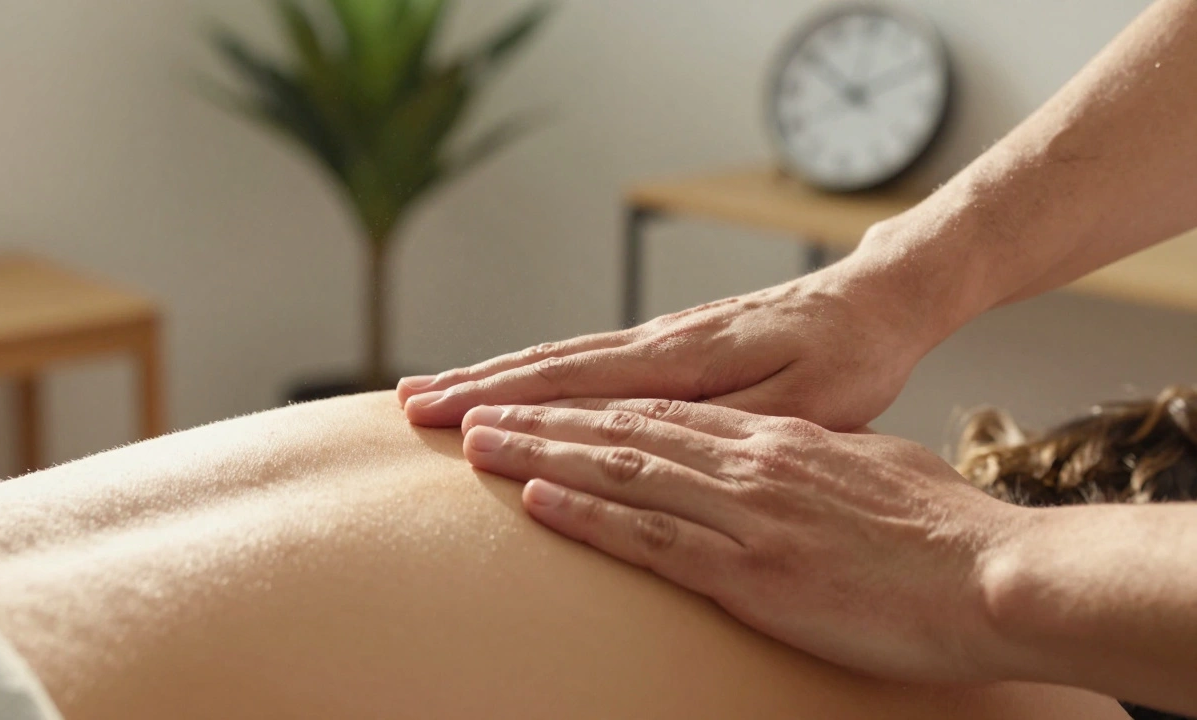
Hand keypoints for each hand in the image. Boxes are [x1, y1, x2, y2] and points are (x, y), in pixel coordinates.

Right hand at [398, 259, 937, 429]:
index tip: (442, 420)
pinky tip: (518, 384)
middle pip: (549, 364)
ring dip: (496, 375)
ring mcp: (662, 338)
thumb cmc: (848, 361)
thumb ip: (723, 420)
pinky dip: (539, 371)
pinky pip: (589, 358)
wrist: (877, 301)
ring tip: (438, 390)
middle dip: (475, 385)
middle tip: (408, 405)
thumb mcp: (804, 404)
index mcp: (685, 361)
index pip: (573, 385)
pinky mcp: (673, 342)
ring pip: (562, 357)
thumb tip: (642, 433)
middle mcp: (660, 342)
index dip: (504, 403)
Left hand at [458, 399, 1030, 682]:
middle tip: (470, 409)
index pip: (659, 412)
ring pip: (621, 470)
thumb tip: (797, 460)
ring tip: (477, 446)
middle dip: (538, 418)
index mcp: (776, 437)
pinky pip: (653, 535)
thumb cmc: (945, 529)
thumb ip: (819, 460)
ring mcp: (747, 511)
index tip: (533, 400)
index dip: (586, 405)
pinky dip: (589, 515)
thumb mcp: (873, 469)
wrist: (996, 574)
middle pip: (621, 429)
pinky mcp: (752, 570)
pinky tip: (539, 501)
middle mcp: (749, 461)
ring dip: (541, 456)